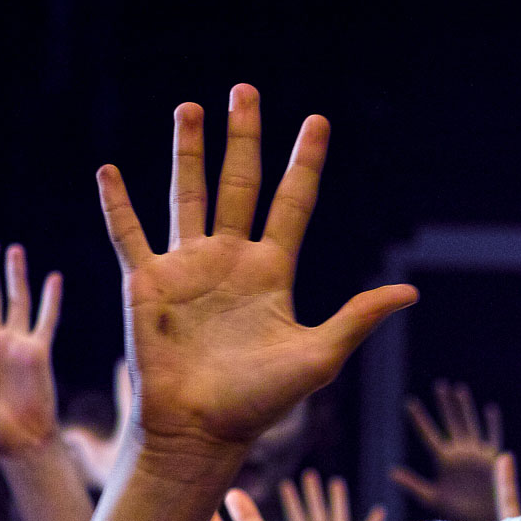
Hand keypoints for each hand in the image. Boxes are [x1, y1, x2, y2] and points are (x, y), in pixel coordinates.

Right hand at [98, 84, 415, 464]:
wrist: (200, 429)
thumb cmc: (259, 402)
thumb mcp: (318, 355)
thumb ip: (358, 318)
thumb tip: (411, 293)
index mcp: (272, 273)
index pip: (292, 203)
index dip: (305, 163)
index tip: (317, 122)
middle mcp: (230, 261)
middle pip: (240, 184)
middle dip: (244, 137)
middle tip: (245, 90)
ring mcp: (187, 269)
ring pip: (188, 194)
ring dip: (188, 151)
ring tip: (190, 107)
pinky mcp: (147, 283)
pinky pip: (129, 234)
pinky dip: (117, 204)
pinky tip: (108, 170)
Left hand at [391, 379, 501, 520]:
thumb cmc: (457, 513)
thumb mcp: (432, 498)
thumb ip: (413, 484)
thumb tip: (391, 471)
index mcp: (444, 461)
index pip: (429, 435)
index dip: (420, 419)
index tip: (409, 403)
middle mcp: (460, 453)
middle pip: (451, 423)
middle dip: (445, 405)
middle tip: (439, 386)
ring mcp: (476, 454)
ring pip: (470, 424)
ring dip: (464, 408)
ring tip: (458, 390)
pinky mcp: (491, 459)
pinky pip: (493, 437)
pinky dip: (492, 424)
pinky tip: (490, 410)